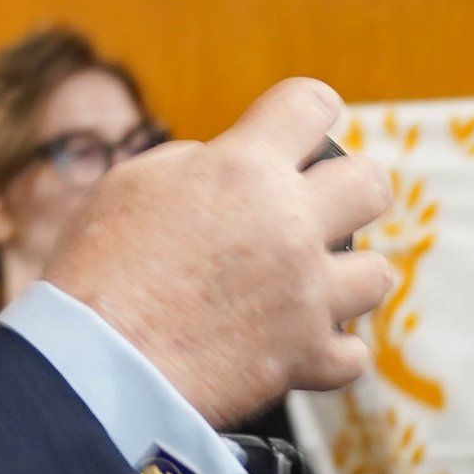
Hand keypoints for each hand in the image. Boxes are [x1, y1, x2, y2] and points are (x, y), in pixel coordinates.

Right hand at [46, 79, 392, 426]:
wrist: (95, 369)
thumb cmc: (97, 274)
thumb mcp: (131, 184)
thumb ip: (194, 165)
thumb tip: (223, 167)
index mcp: (245, 169)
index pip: (313, 104)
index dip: (308, 113)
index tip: (298, 134)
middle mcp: (290, 226)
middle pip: (371, 184)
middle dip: (348, 191)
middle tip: (317, 210)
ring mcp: (306, 295)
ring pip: (378, 273)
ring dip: (347, 277)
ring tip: (310, 284)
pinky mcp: (306, 357)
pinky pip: (352, 354)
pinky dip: (327, 352)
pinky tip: (297, 344)